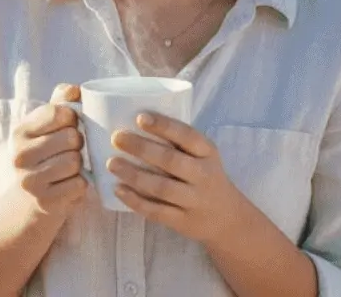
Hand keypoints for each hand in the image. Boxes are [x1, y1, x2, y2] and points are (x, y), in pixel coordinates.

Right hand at [8, 83, 88, 220]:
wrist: (33, 194)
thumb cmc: (47, 150)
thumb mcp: (48, 122)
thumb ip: (62, 100)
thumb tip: (75, 90)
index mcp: (20, 131)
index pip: (58, 112)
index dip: (73, 116)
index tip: (71, 123)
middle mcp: (20, 156)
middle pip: (71, 137)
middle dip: (78, 141)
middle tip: (73, 147)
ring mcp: (30, 181)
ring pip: (75, 161)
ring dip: (80, 163)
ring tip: (71, 165)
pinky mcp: (45, 201)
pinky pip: (79, 185)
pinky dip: (81, 183)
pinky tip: (71, 182)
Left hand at [107, 112, 241, 246]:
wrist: (228, 218)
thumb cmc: (205, 176)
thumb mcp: (203, 155)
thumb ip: (179, 142)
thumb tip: (134, 121)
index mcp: (207, 152)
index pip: (187, 136)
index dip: (164, 126)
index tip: (140, 118)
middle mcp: (203, 175)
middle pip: (171, 160)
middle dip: (141, 148)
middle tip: (116, 138)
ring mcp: (194, 200)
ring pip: (161, 187)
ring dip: (134, 175)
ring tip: (112, 163)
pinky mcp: (182, 221)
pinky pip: (156, 211)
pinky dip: (135, 201)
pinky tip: (118, 189)